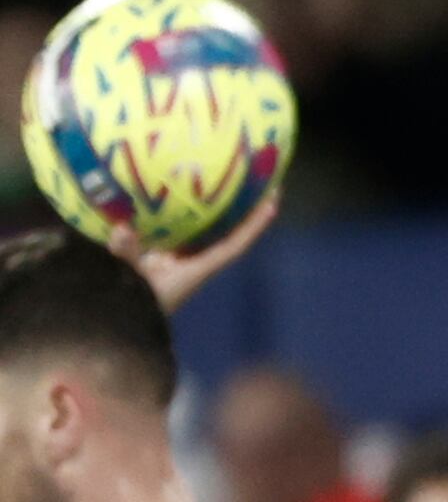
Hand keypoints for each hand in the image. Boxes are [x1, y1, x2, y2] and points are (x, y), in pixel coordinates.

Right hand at [108, 193, 280, 315]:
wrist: (121, 326)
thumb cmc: (129, 308)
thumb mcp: (127, 281)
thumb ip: (125, 255)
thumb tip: (123, 228)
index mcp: (197, 271)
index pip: (233, 245)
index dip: (254, 226)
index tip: (272, 203)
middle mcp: (195, 263)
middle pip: (228, 232)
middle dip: (246, 209)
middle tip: (263, 178)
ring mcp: (179, 259)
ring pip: (207, 229)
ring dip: (220, 206)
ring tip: (235, 175)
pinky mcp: (162, 256)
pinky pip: (180, 228)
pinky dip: (185, 209)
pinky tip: (185, 184)